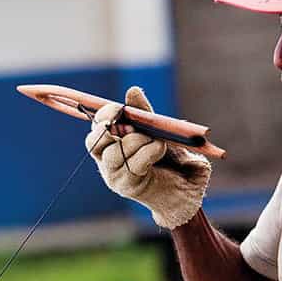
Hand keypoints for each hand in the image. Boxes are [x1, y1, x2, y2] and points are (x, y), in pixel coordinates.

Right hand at [86, 86, 210, 228]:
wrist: (185, 190)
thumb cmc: (170, 159)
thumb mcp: (156, 131)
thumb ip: (143, 114)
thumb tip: (132, 90)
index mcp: (110, 144)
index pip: (96, 127)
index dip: (105, 115)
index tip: (120, 108)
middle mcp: (106, 161)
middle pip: (96, 141)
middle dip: (114, 128)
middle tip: (134, 126)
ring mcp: (114, 176)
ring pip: (114, 153)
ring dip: (137, 141)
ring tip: (154, 140)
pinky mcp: (128, 187)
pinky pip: (134, 164)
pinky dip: (149, 151)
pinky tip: (160, 149)